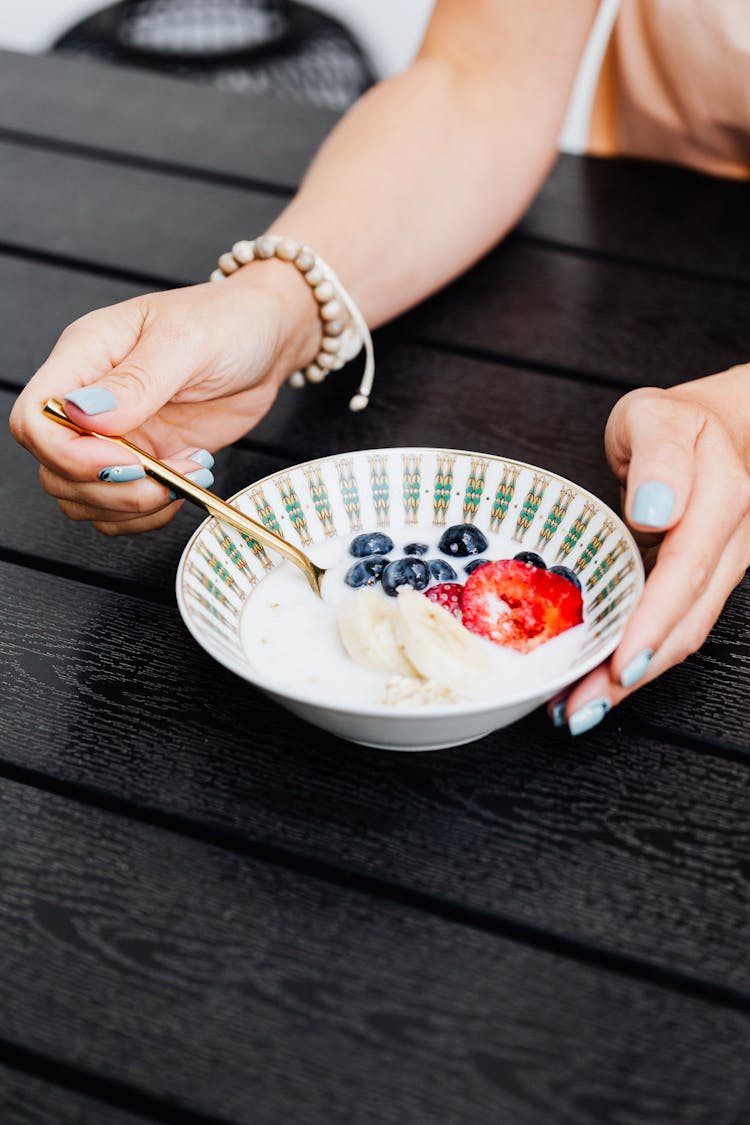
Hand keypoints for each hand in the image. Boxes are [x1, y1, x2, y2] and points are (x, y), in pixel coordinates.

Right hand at [9, 267, 317, 534]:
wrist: (267, 339)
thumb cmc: (227, 322)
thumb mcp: (185, 341)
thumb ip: (135, 382)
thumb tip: (86, 415)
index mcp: (84, 358)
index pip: (34, 419)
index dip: (70, 454)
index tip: (128, 461)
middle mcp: (90, 403)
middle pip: (54, 470)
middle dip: (109, 490)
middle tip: (166, 477)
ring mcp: (116, 438)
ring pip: (82, 499)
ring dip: (132, 507)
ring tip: (186, 476)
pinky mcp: (145, 462)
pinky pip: (120, 509)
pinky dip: (150, 514)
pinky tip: (186, 486)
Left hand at [549, 365, 749, 734]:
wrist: (726, 428)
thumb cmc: (676, 422)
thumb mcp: (656, 415)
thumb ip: (658, 455)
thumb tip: (655, 511)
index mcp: (723, 496)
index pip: (685, 571)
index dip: (651, 623)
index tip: (617, 663)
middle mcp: (734, 540)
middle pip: (687, 621)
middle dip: (633, 673)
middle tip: (579, 709)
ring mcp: (728, 567)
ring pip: (687, 634)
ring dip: (635, 679)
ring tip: (579, 709)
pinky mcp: (710, 583)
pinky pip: (679, 627)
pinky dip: (640, 657)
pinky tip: (601, 681)